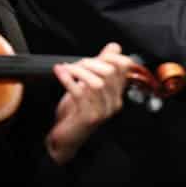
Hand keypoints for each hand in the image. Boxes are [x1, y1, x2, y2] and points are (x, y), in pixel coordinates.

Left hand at [45, 42, 135, 164]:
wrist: (65, 139)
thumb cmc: (76, 111)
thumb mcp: (89, 85)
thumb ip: (102, 66)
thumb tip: (114, 47)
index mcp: (117, 94)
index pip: (125, 67)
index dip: (111, 56)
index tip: (97, 54)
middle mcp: (114, 102)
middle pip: (109, 72)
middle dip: (91, 62)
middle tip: (77, 63)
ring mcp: (103, 111)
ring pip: (96, 82)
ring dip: (79, 71)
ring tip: (68, 68)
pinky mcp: (89, 117)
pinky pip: (80, 93)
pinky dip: (68, 79)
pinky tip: (60, 72)